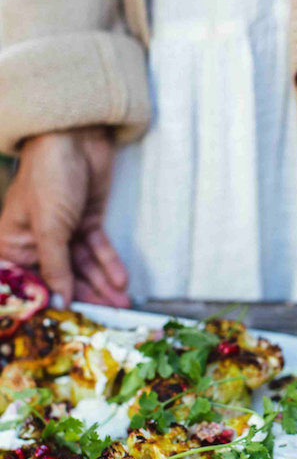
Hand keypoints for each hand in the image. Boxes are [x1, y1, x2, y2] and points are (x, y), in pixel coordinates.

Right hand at [0, 128, 129, 307]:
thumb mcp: (49, 226)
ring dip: (103, 284)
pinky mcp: (87, 221)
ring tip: (121, 304)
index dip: (48, 301)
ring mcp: (64, 231)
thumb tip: (59, 300)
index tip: (68, 324)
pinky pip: (98, 249)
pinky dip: (109, 264)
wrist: (76, 135)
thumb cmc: (49, 175)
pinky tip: (121, 281)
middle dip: (86, 296)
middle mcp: (36, 240)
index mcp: (12, 242)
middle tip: (108, 317)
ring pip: (84, 266)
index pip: (30, 282)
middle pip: (62, 276)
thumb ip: (56, 265)